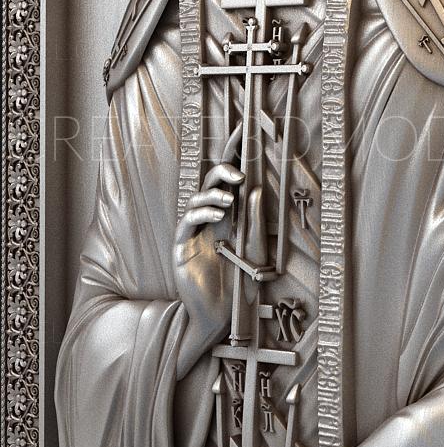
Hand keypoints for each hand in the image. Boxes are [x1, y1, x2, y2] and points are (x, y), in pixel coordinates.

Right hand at [173, 162, 242, 373]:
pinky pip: (189, 222)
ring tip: (232, 200)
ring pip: (198, 199)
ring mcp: (194, 232)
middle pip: (212, 182)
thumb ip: (256, 222)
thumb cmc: (239, 284)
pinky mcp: (183, 246)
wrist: (222, 317)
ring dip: (215, 194)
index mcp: (230, 216)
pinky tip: (219, 215)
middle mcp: (211, 219)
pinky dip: (203, 213)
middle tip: (240, 172)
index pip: (231, 179)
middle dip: (224, 169)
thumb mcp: (255, 251)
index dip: (235, 153)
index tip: (244, 129)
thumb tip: (256, 190)